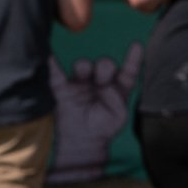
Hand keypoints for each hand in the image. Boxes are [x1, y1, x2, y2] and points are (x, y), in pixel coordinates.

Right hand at [47, 44, 144, 183]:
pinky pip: (56, 74)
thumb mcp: (118, 117)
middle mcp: (100, 81)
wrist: (81, 142)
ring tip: (84, 75)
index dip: (133, 58)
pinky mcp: (63, 88)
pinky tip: (51, 57)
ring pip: (83, 65)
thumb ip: (117, 101)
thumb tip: (106, 86)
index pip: (127, 70)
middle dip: (105, 67)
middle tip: (101, 79)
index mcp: (117, 87)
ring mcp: (81, 83)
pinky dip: (53, 64)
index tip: (136, 45)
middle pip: (104, 64)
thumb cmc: (103, 128)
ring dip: (84, 67)